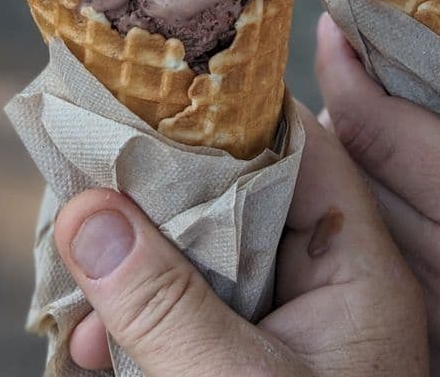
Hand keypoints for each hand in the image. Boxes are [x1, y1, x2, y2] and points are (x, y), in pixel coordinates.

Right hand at [54, 104, 427, 374]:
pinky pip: (190, 321)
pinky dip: (139, 326)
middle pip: (244, 205)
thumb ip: (164, 302)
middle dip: (168, 196)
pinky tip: (95, 343)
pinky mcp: (245, 369)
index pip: (308, 156)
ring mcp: (285, 335)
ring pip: (207, 264)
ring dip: (140, 267)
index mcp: (359, 276)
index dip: (243, 116)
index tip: (170, 90)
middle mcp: (326, 293)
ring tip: (80, 273)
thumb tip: (88, 211)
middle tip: (100, 172)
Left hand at [316, 14, 439, 376]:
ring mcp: (431, 316)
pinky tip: (390, 189)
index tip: (336, 25)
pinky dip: (364, 216)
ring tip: (371, 121)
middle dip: (337, 108)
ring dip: (346, 162)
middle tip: (355, 68)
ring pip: (349, 217)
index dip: (340, 68)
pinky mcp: (431, 344)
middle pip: (347, 170)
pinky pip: (372, 264)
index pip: (375, 129)